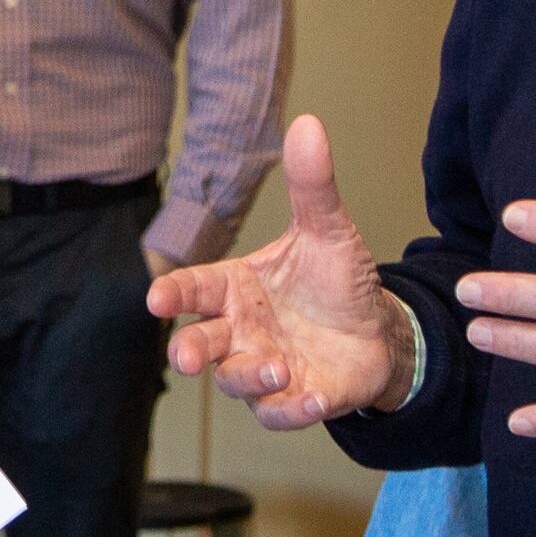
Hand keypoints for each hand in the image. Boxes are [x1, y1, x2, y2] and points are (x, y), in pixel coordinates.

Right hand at [149, 115, 417, 428]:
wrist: (378, 329)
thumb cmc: (337, 280)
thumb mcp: (329, 230)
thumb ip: (312, 186)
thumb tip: (308, 124)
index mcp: (237, 288)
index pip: (194, 288)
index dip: (171, 293)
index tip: (157, 299)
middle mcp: (241, 331)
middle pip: (199, 343)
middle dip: (188, 350)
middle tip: (186, 356)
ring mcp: (264, 367)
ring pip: (236, 380)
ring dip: (249, 375)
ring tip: (278, 365)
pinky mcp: (294, 398)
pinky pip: (279, 413)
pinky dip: (290, 410)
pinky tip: (312, 398)